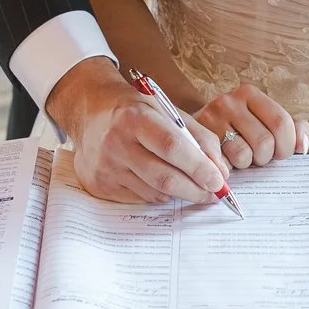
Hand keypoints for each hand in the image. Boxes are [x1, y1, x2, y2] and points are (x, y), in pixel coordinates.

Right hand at [44, 57, 228, 203]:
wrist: (89, 111)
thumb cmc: (135, 110)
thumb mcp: (166, 109)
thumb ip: (197, 136)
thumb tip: (219, 171)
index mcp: (134, 118)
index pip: (172, 147)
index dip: (199, 167)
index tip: (219, 180)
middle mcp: (116, 143)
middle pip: (164, 178)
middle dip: (196, 190)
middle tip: (214, 193)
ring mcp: (105, 167)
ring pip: (155, 193)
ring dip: (180, 193)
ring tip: (190, 185)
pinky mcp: (99, 185)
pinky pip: (140, 199)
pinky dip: (158, 194)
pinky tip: (160, 181)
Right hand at [193, 84, 308, 169]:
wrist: (195, 130)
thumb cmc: (239, 129)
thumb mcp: (265, 122)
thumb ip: (291, 129)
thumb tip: (303, 145)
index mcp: (249, 94)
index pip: (281, 122)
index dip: (287, 145)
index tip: (281, 152)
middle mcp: (229, 102)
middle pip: (264, 142)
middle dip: (267, 158)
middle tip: (260, 157)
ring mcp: (211, 120)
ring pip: (244, 156)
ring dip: (247, 164)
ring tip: (242, 157)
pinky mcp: (199, 142)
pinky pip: (224, 166)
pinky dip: (230, 169)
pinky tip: (227, 161)